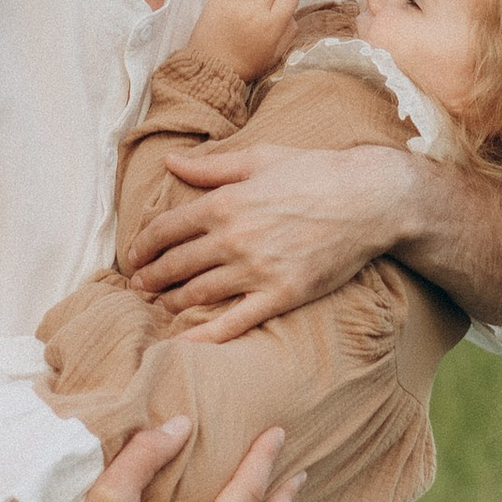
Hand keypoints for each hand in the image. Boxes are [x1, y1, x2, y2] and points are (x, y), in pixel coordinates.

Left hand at [124, 137, 420, 341]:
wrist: (368, 200)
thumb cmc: (314, 172)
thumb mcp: (259, 158)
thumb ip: (211, 166)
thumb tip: (171, 161)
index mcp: (223, 202)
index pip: (165, 229)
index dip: (142, 246)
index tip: (134, 256)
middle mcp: (232, 238)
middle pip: (174, 265)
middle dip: (149, 278)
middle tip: (138, 286)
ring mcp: (255, 270)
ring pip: (197, 294)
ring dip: (170, 303)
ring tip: (159, 306)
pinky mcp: (280, 296)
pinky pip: (233, 322)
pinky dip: (204, 336)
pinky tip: (184, 343)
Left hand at [186, 0, 301, 80]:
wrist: (212, 70)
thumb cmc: (245, 65)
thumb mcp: (275, 55)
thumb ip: (288, 32)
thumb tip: (290, 13)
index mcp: (272, 25)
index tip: (284, 1)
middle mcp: (255, 11)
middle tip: (265, 3)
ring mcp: (235, 5)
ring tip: (248, 3)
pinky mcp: (217, 2)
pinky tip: (233, 2)